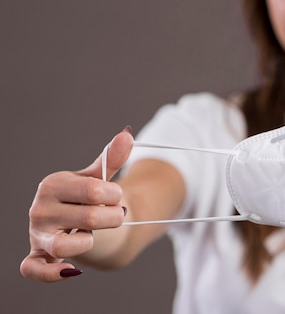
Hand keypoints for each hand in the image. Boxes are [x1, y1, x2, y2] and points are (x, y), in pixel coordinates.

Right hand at [20, 127, 133, 281]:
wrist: (80, 221)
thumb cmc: (88, 196)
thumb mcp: (99, 176)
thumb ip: (112, 158)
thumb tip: (126, 135)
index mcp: (53, 184)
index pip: (93, 191)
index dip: (114, 196)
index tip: (115, 196)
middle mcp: (39, 209)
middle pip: (88, 218)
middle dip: (112, 218)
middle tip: (114, 215)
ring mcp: (37, 234)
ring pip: (66, 245)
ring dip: (89, 242)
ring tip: (92, 234)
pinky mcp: (37, 256)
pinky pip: (33, 269)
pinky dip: (50, 273)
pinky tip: (72, 270)